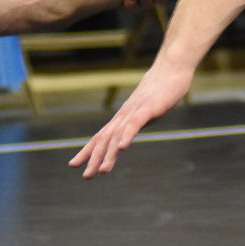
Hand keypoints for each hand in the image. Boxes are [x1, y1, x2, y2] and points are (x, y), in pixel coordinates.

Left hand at [68, 61, 193, 177]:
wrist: (171, 69)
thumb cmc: (160, 89)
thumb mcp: (145, 109)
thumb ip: (136, 120)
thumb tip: (132, 128)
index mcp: (122, 118)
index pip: (100, 136)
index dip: (86, 151)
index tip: (73, 164)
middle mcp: (124, 115)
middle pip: (105, 139)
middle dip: (94, 158)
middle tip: (86, 176)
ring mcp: (134, 111)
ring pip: (117, 135)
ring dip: (109, 154)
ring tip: (103, 170)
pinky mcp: (148, 108)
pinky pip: (134, 124)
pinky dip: (126, 136)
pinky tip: (122, 148)